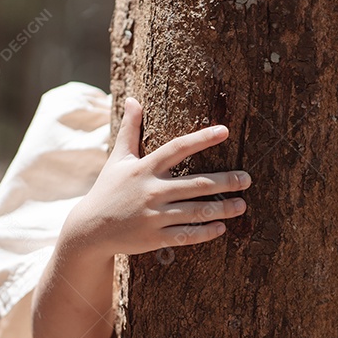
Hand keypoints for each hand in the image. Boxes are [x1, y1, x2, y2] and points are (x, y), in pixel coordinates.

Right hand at [59, 97, 251, 257]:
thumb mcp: (117, 158)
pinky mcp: (154, 238)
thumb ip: (130, 130)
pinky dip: (205, 232)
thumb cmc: (108, 190)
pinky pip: (185, 235)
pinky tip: (222, 227)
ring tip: (242, 205)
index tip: (225, 131)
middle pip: (196, 184)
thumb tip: (134, 100)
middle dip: (225, 181)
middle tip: (247, 178)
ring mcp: (154, 216)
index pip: (177, 148)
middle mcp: (152, 191)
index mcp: (144, 168)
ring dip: (222, 209)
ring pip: (196, 212)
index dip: (202, 138)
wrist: (89, 230)